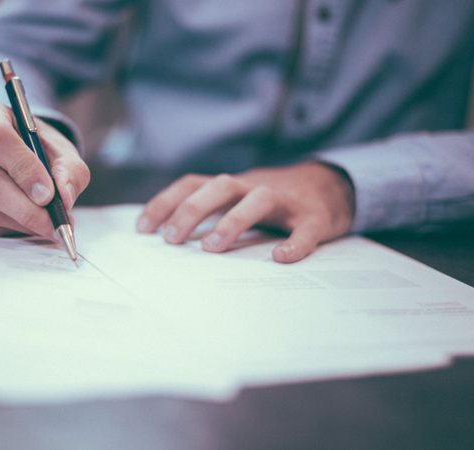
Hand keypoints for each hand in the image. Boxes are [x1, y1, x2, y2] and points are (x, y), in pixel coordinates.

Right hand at [0, 99, 89, 236]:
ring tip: (47, 226)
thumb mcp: (62, 152)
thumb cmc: (38, 149)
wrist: (15, 156)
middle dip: (26, 209)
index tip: (48, 195)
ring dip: (20, 222)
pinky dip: (6, 228)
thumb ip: (69, 171)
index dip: (24, 170)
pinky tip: (25, 223)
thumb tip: (64, 197)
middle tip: (54, 225)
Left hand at [136, 162, 354, 262]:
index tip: (143, 228)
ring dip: (233, 220)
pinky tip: (281, 258)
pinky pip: (305, 229)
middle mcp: (254, 187)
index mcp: (232, 186)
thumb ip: (210, 214)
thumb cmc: (272, 202)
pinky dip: (295, 242)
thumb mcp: (237, 201)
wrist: (330, 187)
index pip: (192, 184)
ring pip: (258, 199)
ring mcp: (286, 201)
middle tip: (171, 239)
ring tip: (212, 248)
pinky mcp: (315, 217)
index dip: (166, 202)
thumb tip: (167, 240)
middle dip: (192, 210)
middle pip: (220, 186)